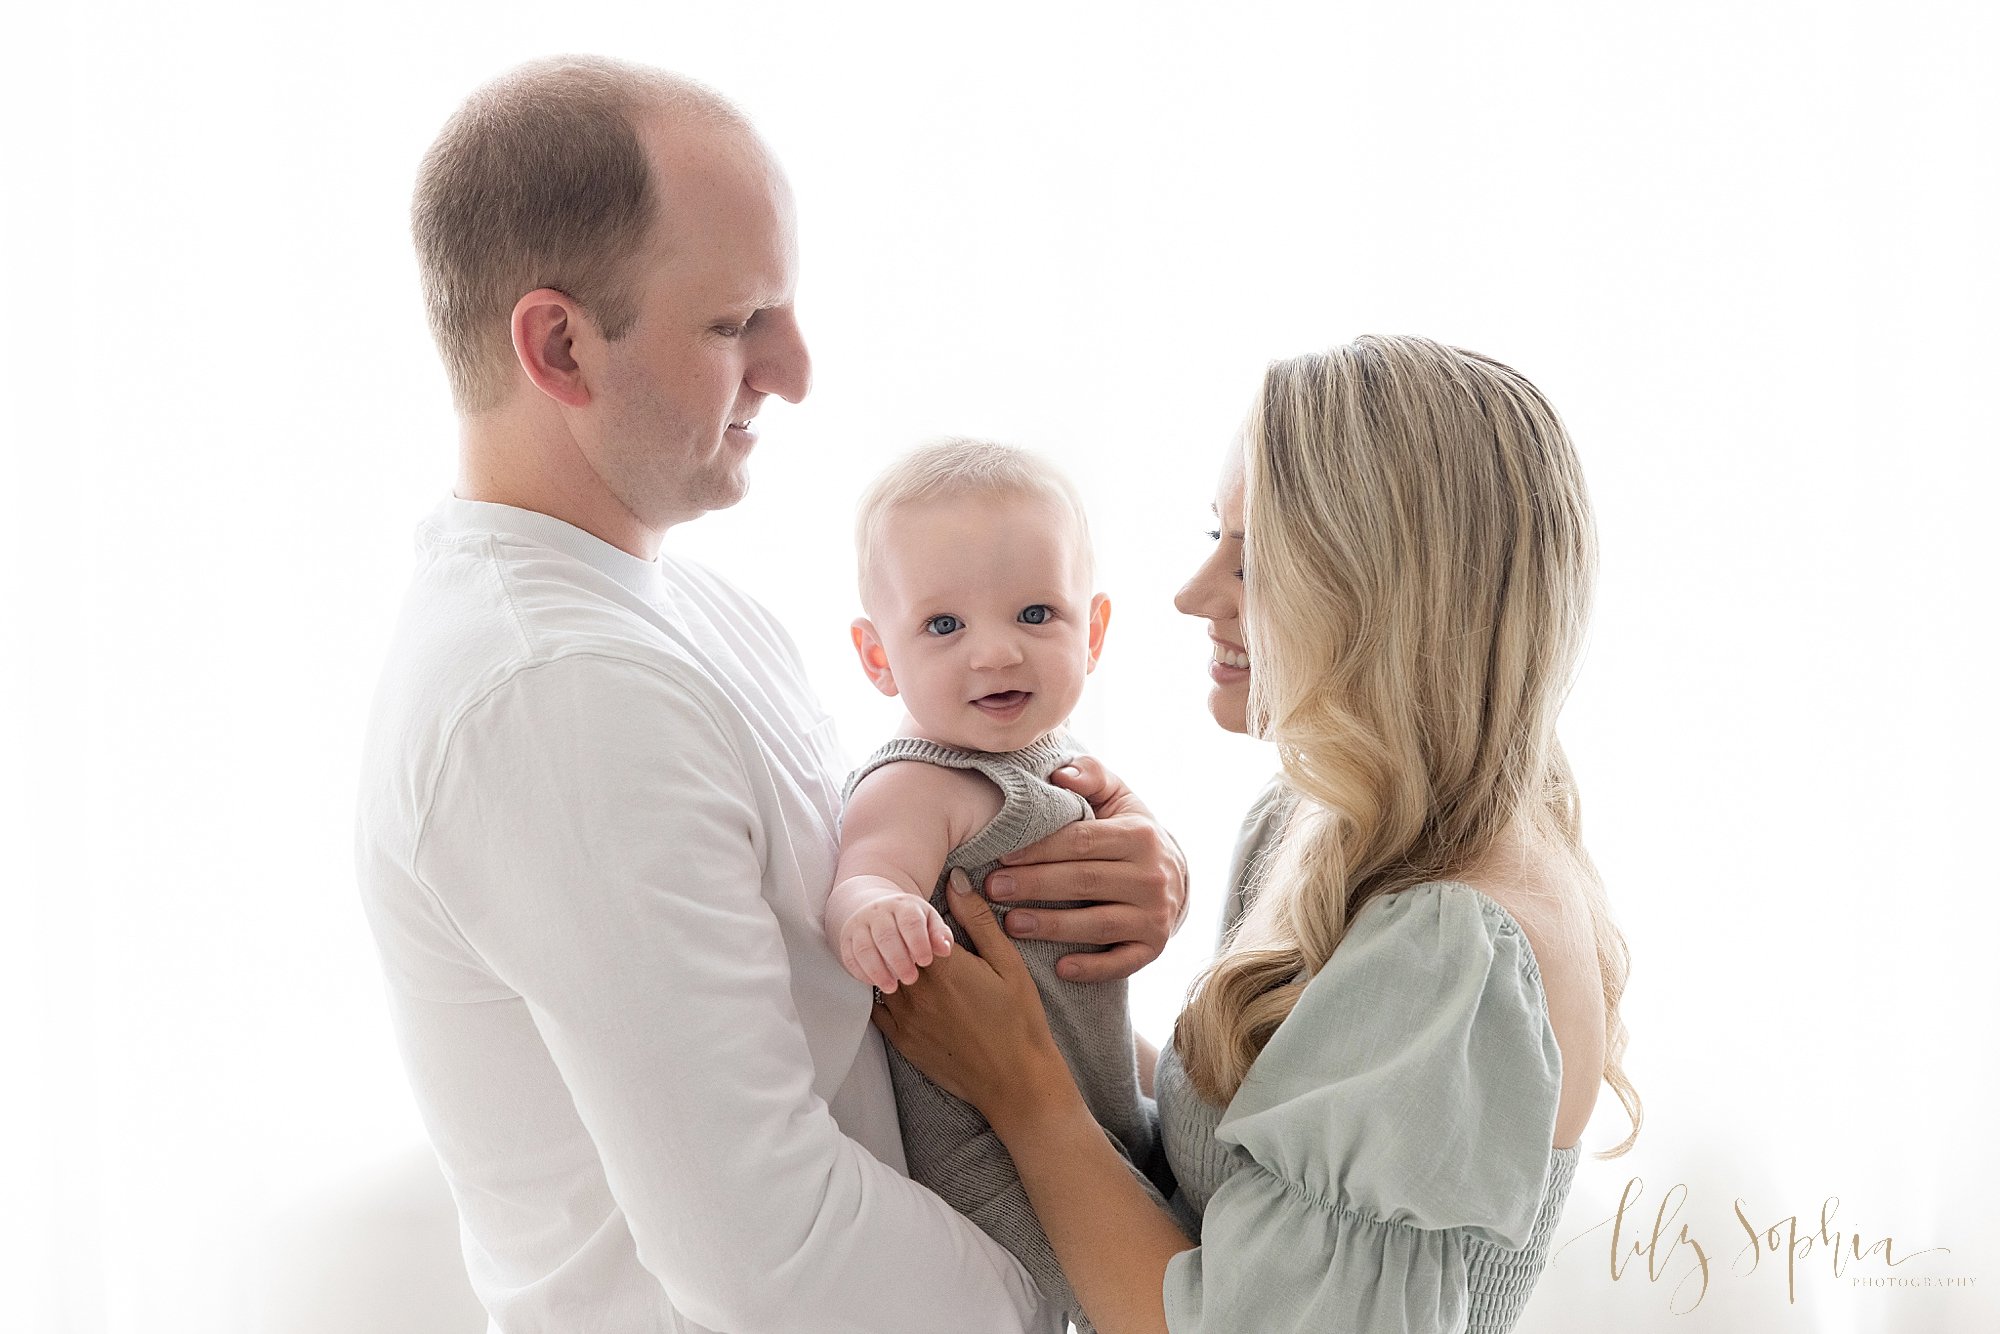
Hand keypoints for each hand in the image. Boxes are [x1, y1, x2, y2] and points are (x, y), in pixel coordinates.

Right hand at [839, 891, 952, 992]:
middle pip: (886, 936)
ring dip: (878, 970)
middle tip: (911, 978)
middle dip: (899, 960)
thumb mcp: (928, 920)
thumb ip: (939, 934)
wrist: (876, 908)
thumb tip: (945, 949)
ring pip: (864, 948)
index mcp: (902, 905)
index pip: (910, 921)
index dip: (918, 943)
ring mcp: (859, 924)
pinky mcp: (846, 939)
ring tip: (891, 987)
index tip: (926, 961)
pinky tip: (874, 982)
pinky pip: (850, 956)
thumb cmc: (908, 919)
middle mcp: (878, 912)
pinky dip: (861, 972)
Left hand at [872, 871, 1078, 1132]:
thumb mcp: (1008, 964)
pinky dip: (881, 993)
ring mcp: (904, 1017)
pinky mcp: (900, 1041)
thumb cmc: (1019, 1020)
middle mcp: (915, 989)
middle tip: (910, 930)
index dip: (917, 913)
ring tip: (903, 957)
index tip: (922, 910)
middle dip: (900, 936)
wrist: (1016, 1080)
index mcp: (942, 964)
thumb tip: (955, 879)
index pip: (912, 922)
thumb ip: (978, 920)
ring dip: (888, 962)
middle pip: (892, 947)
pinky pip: (876, 1009)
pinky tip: (897, 988)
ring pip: (879, 976)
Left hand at [983, 756, 1189, 982]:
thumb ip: (1091, 777)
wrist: (1174, 876)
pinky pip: (1121, 963)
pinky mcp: (1154, 947)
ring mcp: (1156, 916)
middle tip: (993, 888)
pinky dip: (1092, 968)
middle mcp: (1152, 877)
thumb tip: (1062, 773)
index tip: (1002, 854)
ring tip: (1011, 924)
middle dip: (1034, 885)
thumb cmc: (1130, 833)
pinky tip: (1059, 968)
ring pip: (1098, 924)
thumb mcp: (1118, 798)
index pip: (1082, 842)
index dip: (1040, 848)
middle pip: (1085, 881)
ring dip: (1052, 926)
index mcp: (1140, 836)